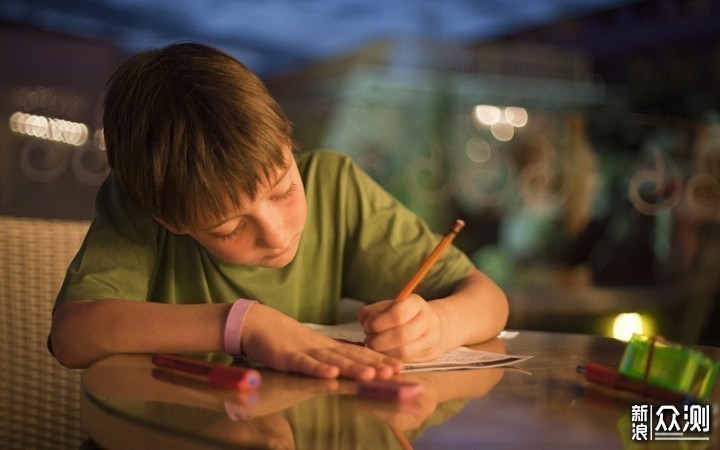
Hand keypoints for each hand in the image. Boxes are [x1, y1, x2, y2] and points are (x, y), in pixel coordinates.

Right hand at [241, 304, 402, 379]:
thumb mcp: (312, 347)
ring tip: (373, 374)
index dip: (379, 359)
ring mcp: (305, 351)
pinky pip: (304, 364)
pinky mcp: (287, 357)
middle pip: (352, 356)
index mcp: (328, 346)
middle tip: (396, 370)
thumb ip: (332, 354)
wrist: (256, 323)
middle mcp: (321, 347)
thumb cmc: (283, 338)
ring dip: (354, 367)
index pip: (358, 353)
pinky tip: (331, 373)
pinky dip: (318, 369)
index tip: (400, 366)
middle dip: (375, 364)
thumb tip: (355, 358)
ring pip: (333, 360)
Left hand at [358, 294, 445, 361]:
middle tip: (368, 340)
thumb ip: (374, 311)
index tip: (367, 326)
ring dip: (383, 351)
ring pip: (404, 350)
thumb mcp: (390, 306)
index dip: (378, 322)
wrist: (432, 326)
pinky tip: (382, 353)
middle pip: (402, 334)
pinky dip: (389, 358)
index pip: (398, 313)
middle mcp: (426, 320)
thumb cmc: (403, 315)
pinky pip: (405, 360)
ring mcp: (429, 338)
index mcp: (415, 303)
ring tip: (374, 346)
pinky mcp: (427, 354)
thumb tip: (363, 319)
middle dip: (379, 340)